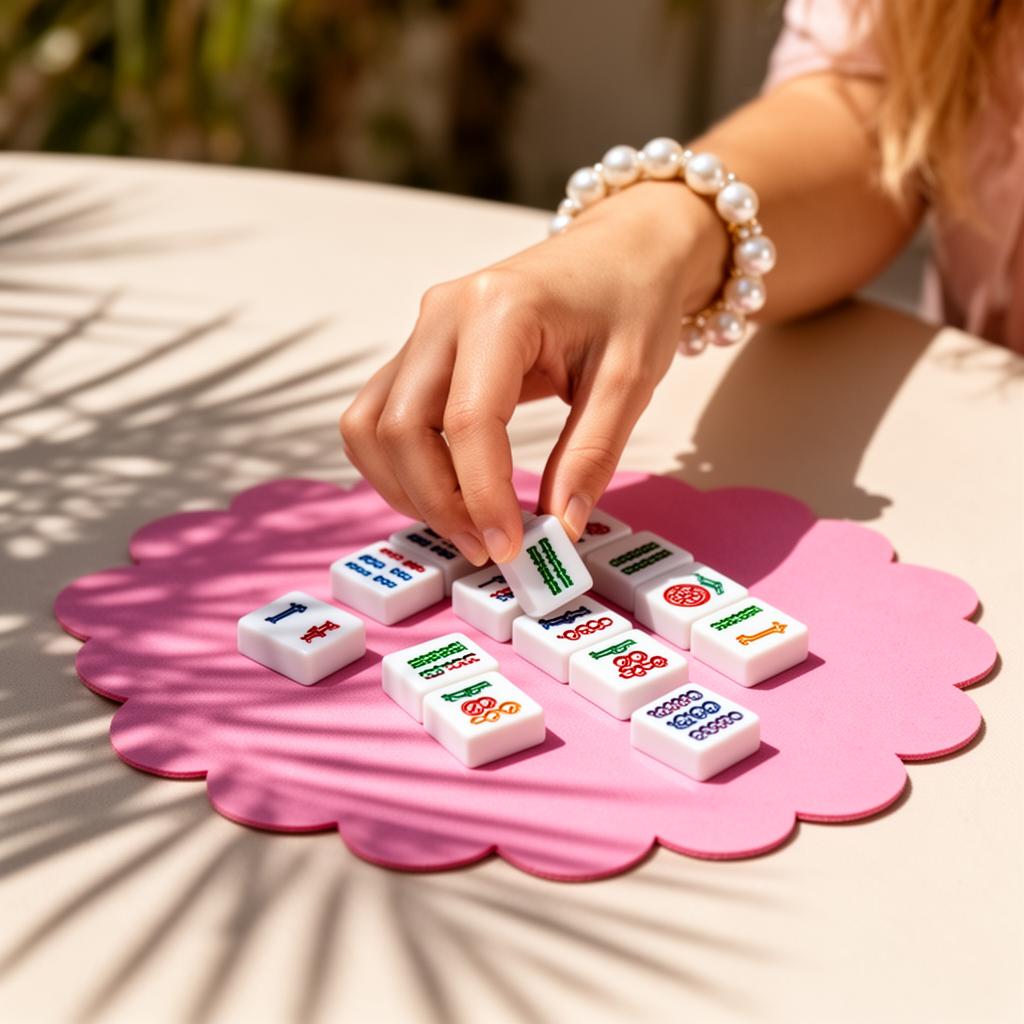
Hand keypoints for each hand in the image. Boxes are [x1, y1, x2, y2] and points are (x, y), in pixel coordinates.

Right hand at [339, 180, 723, 564]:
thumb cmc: (631, 301)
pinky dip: (396, 465)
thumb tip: (559, 529)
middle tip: (486, 548)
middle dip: (436, 502)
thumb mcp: (630, 379)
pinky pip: (378, 415)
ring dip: (406, 488)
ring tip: (463, 525)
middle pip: (401, 427)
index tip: (510, 548)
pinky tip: (442, 493)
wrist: (621, 249)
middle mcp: (444, 314)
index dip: (481, 497)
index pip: (468, 421)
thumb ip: (591, 455)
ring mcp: (423, 329)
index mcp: (500, 309)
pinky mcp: (419, 350)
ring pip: (373, 425)